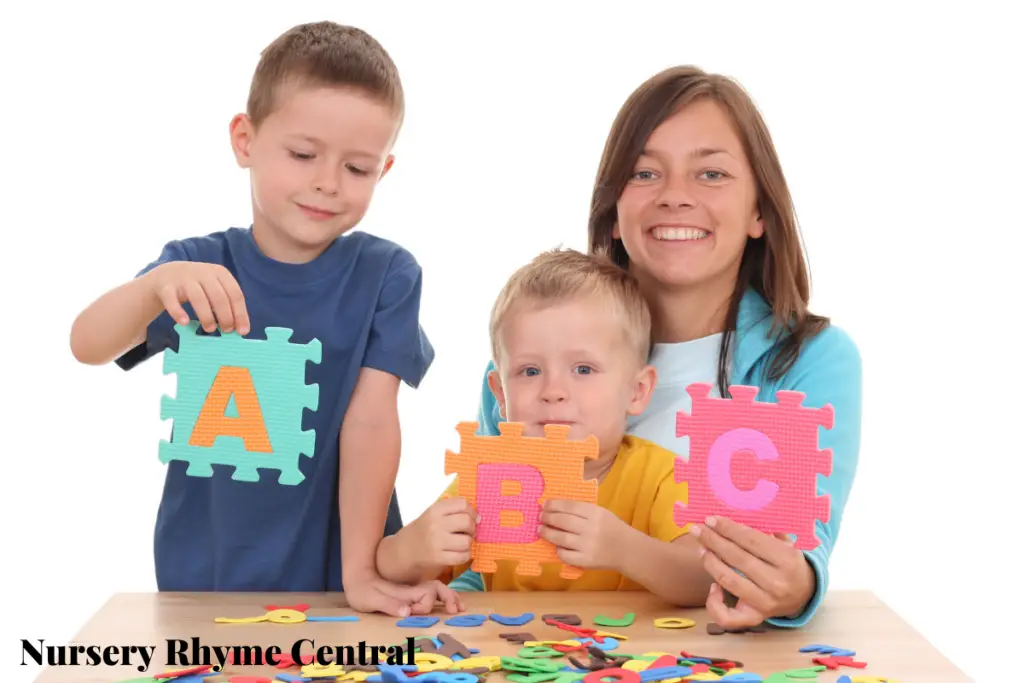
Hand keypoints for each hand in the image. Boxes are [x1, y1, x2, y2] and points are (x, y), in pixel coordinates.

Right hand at [148, 261, 249, 334]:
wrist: (167, 274)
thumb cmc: (198, 286)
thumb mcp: (214, 289)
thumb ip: (226, 304)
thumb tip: (239, 329)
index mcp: (220, 273)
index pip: (235, 294)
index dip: (240, 314)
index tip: (242, 331)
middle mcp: (204, 273)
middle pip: (219, 297)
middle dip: (225, 316)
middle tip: (226, 331)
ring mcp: (184, 278)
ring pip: (198, 298)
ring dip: (207, 316)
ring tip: (210, 329)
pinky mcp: (166, 286)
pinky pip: (172, 301)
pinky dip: (178, 312)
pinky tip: (185, 322)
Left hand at [344, 573, 463, 616]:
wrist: (357, 576)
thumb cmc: (362, 590)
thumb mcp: (370, 598)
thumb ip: (388, 604)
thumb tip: (407, 611)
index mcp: (405, 591)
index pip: (426, 595)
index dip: (425, 606)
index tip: (414, 613)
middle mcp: (413, 590)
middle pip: (437, 588)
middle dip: (449, 597)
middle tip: (456, 610)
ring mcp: (413, 591)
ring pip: (438, 590)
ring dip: (450, 597)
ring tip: (460, 608)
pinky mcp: (411, 594)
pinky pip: (433, 594)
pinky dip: (445, 598)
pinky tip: (451, 604)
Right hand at [405, 496, 476, 569]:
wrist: (405, 550)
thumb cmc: (424, 530)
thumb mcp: (434, 514)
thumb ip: (454, 511)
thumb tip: (479, 518)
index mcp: (435, 510)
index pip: (462, 504)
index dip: (471, 511)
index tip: (471, 517)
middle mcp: (435, 524)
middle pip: (467, 522)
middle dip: (472, 528)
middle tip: (466, 532)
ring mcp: (436, 542)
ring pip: (467, 541)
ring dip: (468, 543)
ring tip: (461, 543)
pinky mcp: (438, 558)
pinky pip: (463, 556)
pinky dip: (465, 555)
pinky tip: (459, 553)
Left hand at [538, 500, 629, 569]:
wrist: (627, 549)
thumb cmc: (611, 528)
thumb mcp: (601, 513)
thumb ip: (581, 510)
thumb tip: (555, 507)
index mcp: (595, 513)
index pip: (569, 506)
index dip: (553, 505)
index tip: (544, 505)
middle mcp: (591, 528)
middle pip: (562, 520)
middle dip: (547, 517)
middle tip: (540, 517)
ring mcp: (588, 545)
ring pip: (560, 538)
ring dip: (547, 533)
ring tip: (541, 530)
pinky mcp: (586, 560)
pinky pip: (565, 555)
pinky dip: (558, 550)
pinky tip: (556, 546)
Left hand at [691, 516, 815, 628]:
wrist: (805, 593)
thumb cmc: (789, 561)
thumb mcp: (786, 541)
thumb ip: (765, 530)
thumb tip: (732, 517)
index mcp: (788, 560)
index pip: (751, 540)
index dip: (728, 528)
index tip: (711, 519)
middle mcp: (777, 583)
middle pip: (737, 558)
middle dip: (714, 540)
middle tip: (698, 529)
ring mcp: (766, 604)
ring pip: (729, 581)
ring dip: (710, 562)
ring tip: (701, 548)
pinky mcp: (755, 618)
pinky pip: (728, 617)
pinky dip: (714, 603)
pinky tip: (713, 586)